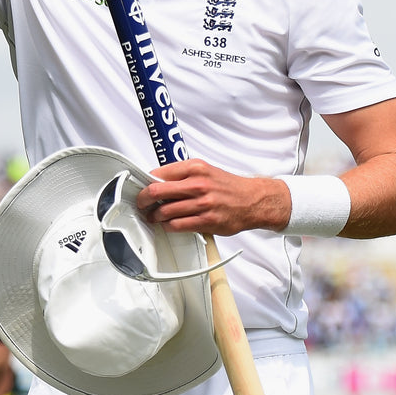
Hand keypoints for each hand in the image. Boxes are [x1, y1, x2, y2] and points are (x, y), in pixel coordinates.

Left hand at [137, 160, 288, 235]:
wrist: (253, 200)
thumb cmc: (229, 187)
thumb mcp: (206, 171)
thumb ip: (183, 174)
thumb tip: (158, 180)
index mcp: (196, 168)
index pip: (159, 173)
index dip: (146, 182)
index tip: (141, 187)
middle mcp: (198, 184)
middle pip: (157, 191)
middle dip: (143, 199)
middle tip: (141, 203)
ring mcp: (202, 204)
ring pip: (165, 211)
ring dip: (155, 216)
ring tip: (154, 217)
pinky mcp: (206, 221)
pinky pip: (177, 226)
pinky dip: (168, 226)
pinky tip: (168, 224)